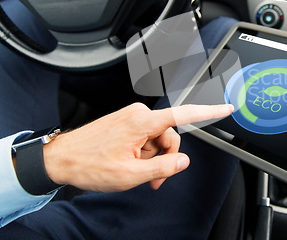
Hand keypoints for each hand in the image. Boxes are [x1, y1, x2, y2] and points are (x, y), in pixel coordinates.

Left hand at [43, 103, 233, 191]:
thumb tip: (183, 162)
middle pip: (170, 136)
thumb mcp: (130, 174)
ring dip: (153, 159)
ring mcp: (132, 118)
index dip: (208, 112)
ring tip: (136, 173)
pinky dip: (144, 153)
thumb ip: (162, 167)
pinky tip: (130, 164)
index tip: (225, 108)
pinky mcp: (127, 123)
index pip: (183, 115)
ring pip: (158, 139)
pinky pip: (146, 138)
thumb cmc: (89, 164)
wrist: (61, 159)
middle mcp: (138, 114)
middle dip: (165, 159)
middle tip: (153, 178)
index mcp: (141, 121)